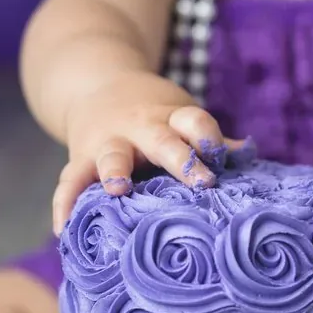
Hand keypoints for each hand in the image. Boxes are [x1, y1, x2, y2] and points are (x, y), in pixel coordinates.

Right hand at [53, 73, 239, 233]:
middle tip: (201, 182)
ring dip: (115, 170)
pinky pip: (70, 179)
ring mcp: (108, 142)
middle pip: (161, 139)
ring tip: (117, 190)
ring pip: (111, 155)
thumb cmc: (155, 115)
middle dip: (180, 159)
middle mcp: (140, 127)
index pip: (194, 120)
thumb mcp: (181, 115)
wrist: (97, 83)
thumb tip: (247, 157)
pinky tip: (64, 229)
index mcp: (172, 117)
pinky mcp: (80, 157)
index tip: (220, 155)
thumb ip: (207, 139)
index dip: (207, 135)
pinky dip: (65, 203)